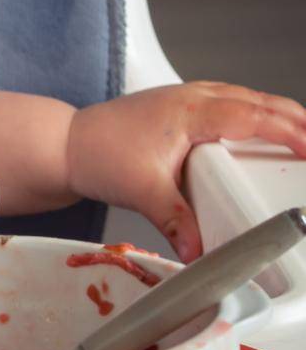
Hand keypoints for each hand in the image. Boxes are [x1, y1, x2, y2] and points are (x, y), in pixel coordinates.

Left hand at [65, 80, 305, 261]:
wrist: (67, 143)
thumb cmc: (99, 154)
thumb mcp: (143, 192)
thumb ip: (177, 222)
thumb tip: (200, 252)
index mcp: (190, 111)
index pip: (252, 114)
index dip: (289, 129)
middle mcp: (191, 98)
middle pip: (257, 100)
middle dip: (294, 118)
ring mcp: (185, 99)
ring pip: (244, 97)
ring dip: (275, 112)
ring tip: (304, 133)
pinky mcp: (179, 107)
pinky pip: (228, 102)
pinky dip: (253, 112)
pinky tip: (259, 129)